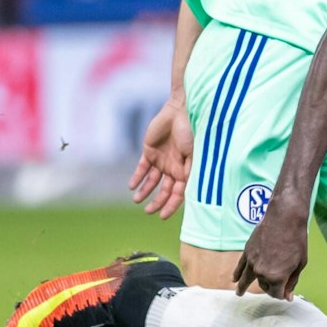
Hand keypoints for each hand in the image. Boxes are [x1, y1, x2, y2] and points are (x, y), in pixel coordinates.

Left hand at [130, 95, 192, 218]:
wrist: (180, 110)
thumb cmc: (191, 131)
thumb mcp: (194, 154)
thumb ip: (189, 172)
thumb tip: (184, 192)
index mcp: (186, 171)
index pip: (179, 193)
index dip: (171, 205)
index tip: (163, 216)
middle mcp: (174, 168)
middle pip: (165, 190)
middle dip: (157, 201)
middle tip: (148, 211)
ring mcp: (162, 160)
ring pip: (152, 181)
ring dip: (145, 191)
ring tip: (137, 200)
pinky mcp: (150, 151)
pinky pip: (142, 168)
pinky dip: (137, 177)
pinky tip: (132, 186)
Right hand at [234, 200, 308, 298]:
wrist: (285, 218)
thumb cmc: (296, 240)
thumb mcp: (300, 264)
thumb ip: (292, 282)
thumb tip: (288, 297)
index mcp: (276, 277)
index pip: (277, 294)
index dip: (282, 294)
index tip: (285, 293)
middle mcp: (262, 272)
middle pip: (264, 286)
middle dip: (270, 287)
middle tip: (275, 286)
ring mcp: (252, 262)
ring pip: (246, 279)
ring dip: (243, 287)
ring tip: (239, 294)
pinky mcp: (247, 252)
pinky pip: (240, 266)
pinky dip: (237, 273)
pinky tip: (234, 279)